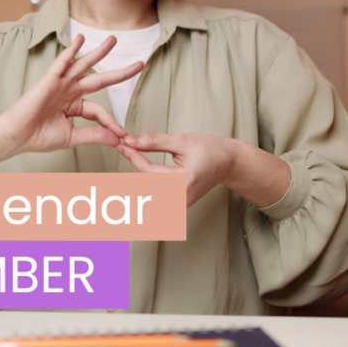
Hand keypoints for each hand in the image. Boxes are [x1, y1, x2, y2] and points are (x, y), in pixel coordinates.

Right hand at [2, 34, 143, 153]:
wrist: (16, 137)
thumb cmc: (38, 137)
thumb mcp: (72, 137)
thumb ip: (94, 135)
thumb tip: (118, 139)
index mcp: (75, 106)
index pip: (100, 110)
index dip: (111, 121)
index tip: (121, 133)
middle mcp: (70, 92)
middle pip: (101, 79)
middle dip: (121, 73)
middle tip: (140, 64)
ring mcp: (61, 84)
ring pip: (85, 65)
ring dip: (100, 52)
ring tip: (113, 40)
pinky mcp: (49, 79)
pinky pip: (62, 62)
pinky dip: (71, 50)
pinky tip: (80, 39)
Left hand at [117, 133, 239, 206]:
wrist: (229, 162)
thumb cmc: (210, 149)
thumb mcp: (181, 141)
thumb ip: (153, 142)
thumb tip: (130, 141)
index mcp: (183, 181)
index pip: (148, 171)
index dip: (132, 156)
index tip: (121, 145)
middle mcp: (181, 197)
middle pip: (144, 188)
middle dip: (129, 176)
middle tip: (118, 160)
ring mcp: (181, 204)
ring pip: (149, 197)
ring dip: (135, 186)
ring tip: (123, 173)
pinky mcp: (180, 205)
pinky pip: (157, 201)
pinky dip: (146, 192)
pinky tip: (136, 183)